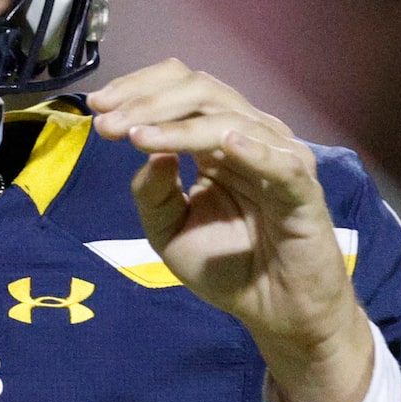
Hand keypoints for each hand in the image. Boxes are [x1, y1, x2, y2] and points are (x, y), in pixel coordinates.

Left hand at [90, 60, 373, 401]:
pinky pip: (279, 163)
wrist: (274, 312)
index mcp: (216, 139)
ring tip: (137, 136)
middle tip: (109, 123)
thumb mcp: (168, 231)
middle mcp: (249, 136)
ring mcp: (278, 158)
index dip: (139, 89)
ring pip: (229, 119)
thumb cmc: (228, 268)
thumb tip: (148, 148)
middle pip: (201, 90)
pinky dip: (253, 151)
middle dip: (149, 102)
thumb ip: (151, 192)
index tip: (98, 107)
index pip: (181, 89)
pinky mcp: (303, 190)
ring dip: (178, 125)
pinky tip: (223, 144)